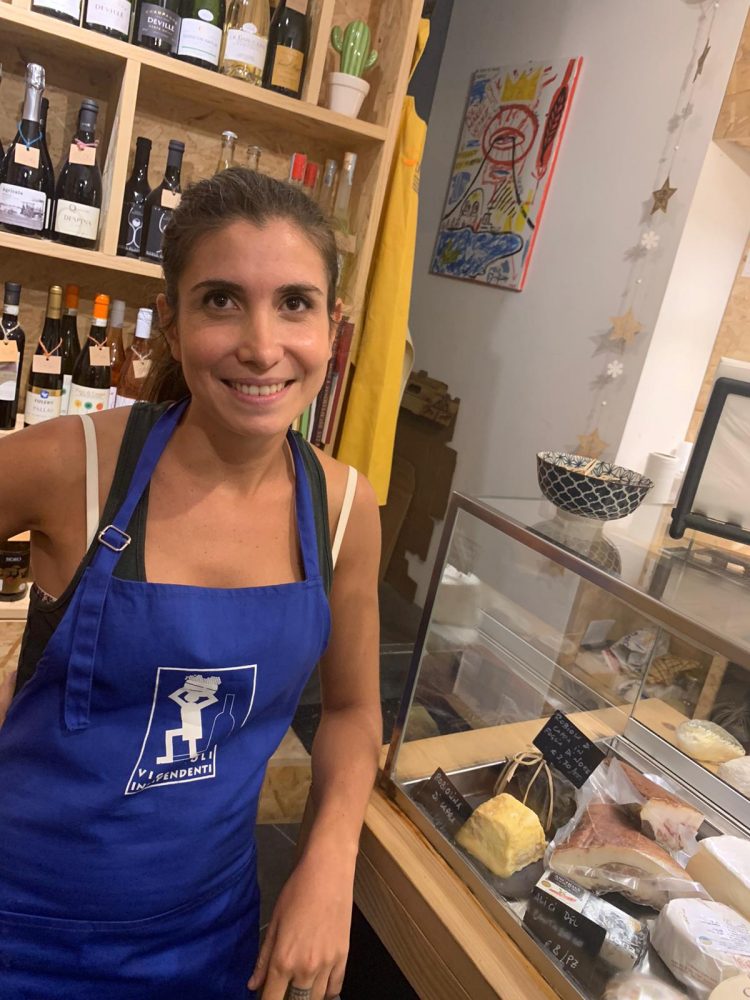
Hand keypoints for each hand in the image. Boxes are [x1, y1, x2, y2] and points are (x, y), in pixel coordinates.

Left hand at [247, 851, 352, 999]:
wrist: (328, 873)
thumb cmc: (296, 892)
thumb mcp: (274, 923)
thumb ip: (263, 958)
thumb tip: (253, 985)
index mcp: (283, 961)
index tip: (265, 997)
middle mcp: (305, 969)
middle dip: (286, 999)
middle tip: (282, 988)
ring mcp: (327, 965)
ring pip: (315, 999)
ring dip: (305, 997)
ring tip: (298, 988)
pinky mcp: (344, 958)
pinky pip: (335, 988)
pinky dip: (326, 992)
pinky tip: (318, 986)